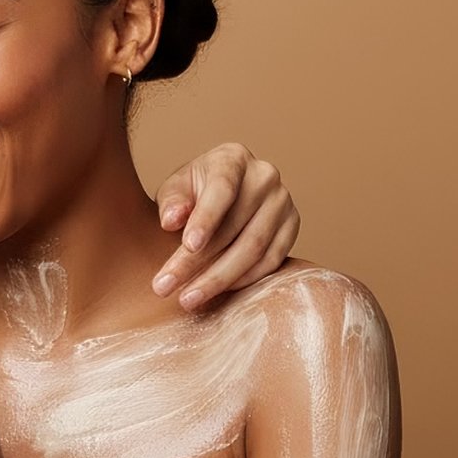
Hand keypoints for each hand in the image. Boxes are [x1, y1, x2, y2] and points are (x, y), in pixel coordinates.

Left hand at [151, 142, 299, 309]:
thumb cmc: (193, 192)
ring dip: (218, 279)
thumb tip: (171, 220)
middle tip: (166, 286)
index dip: (206, 219)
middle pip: (235, 227)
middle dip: (197, 262)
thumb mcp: (175, 190)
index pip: (222, 190)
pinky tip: (216, 291)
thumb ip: (172, 203)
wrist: (220, 195)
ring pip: (254, 249)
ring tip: (187, 298)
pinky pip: (271, 261)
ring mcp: (283, 202)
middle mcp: (264, 176)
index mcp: (233, 159)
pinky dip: (243, 280)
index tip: (188, 246)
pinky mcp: (292, 226)